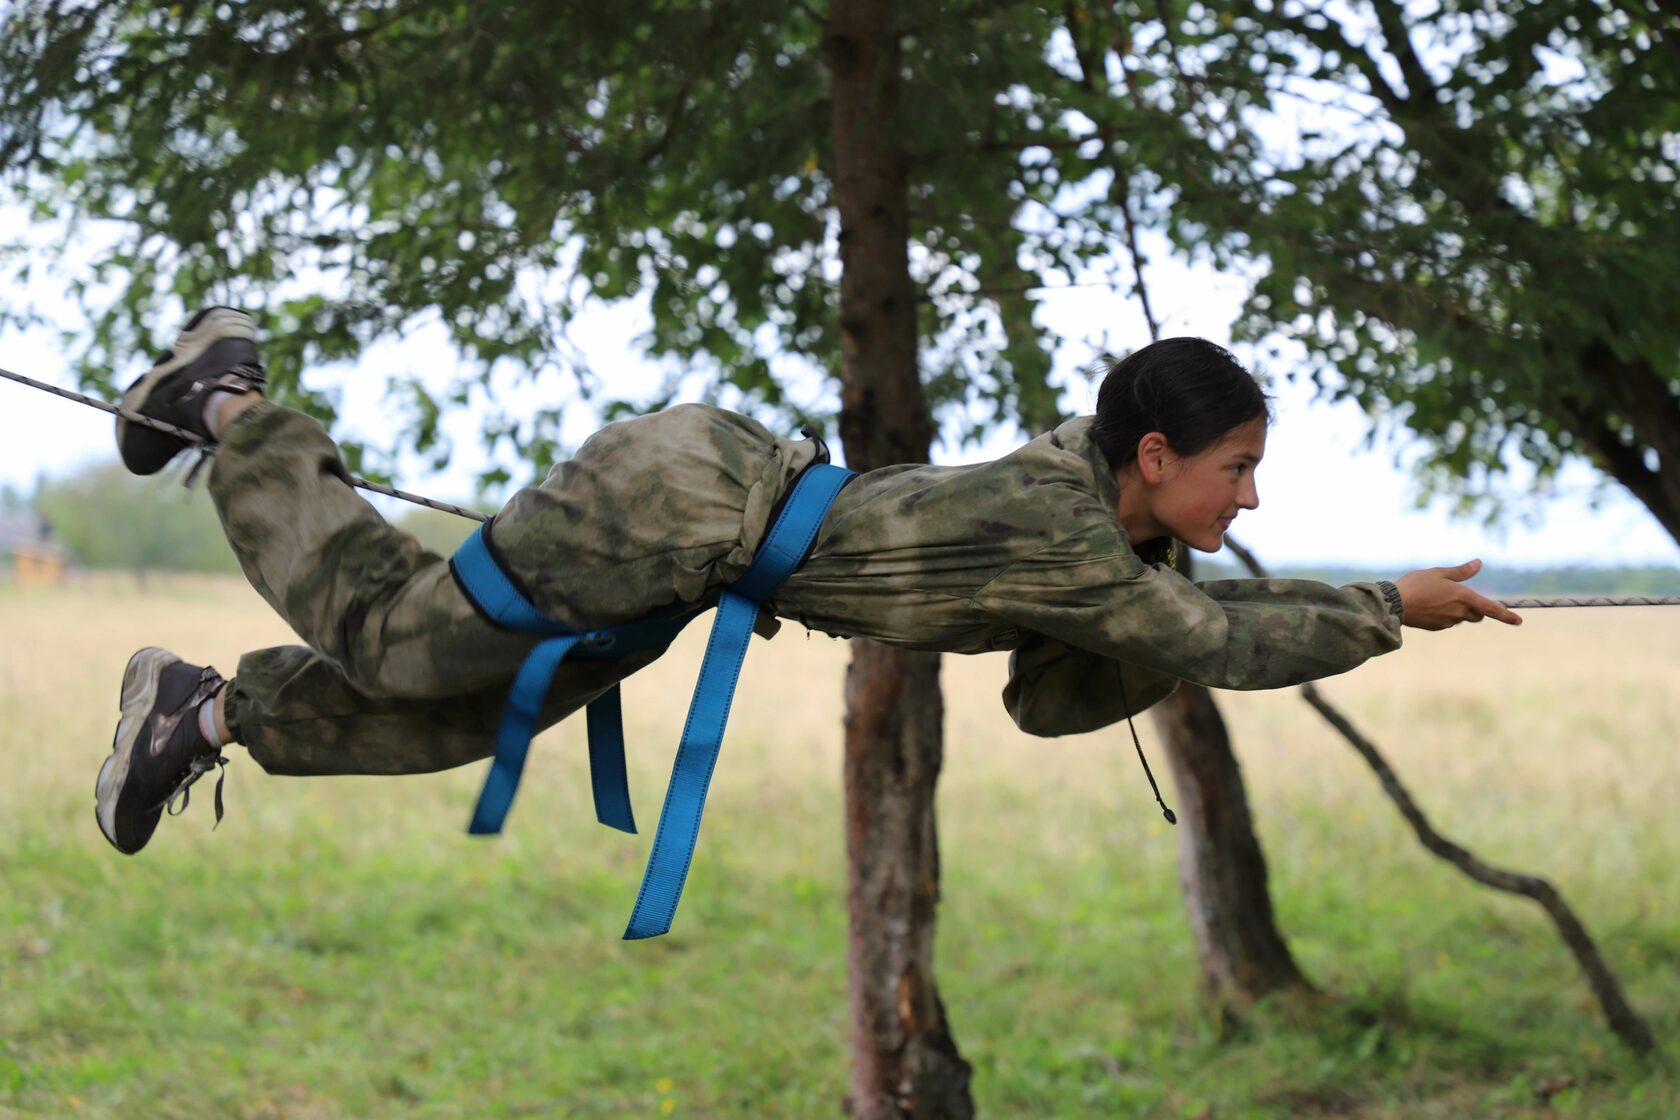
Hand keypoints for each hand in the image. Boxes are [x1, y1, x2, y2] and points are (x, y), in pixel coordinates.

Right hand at [1393, 560, 1521, 629]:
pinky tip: (1429, 606)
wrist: (1395, 605)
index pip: (1491, 609)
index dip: (1507, 615)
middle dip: (1476, 609)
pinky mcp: (1436, 627)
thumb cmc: (1417, 585)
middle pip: (1477, 615)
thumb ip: (1461, 571)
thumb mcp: (1440, 573)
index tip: (1519, 621)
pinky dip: (1444, 614)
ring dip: (1457, 610)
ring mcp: (1448, 622)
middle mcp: (1459, 612)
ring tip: (1437, 597)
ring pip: (1461, 617)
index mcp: (1464, 597)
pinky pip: (1447, 621)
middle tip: (1461, 596)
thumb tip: (1479, 563)